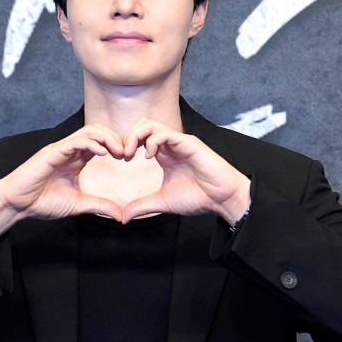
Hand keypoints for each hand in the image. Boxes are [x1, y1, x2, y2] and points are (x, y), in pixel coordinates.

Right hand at [0, 124, 124, 241]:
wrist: (18, 204)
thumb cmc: (42, 202)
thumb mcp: (78, 204)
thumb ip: (99, 206)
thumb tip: (120, 215)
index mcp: (76, 159)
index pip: (100, 143)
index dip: (116, 146)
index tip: (129, 157)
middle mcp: (70, 151)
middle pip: (97, 132)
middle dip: (115, 138)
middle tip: (127, 152)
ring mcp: (61, 149)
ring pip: (88, 131)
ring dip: (107, 138)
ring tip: (119, 150)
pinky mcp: (52, 152)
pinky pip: (75, 141)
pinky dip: (91, 143)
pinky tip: (102, 153)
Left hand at [121, 118, 250, 223]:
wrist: (221, 199)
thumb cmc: (198, 198)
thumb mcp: (162, 202)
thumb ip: (142, 206)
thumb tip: (123, 217)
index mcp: (164, 154)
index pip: (140, 137)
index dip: (126, 145)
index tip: (120, 160)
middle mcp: (170, 145)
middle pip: (143, 124)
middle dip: (128, 136)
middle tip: (123, 155)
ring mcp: (179, 142)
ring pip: (151, 124)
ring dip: (136, 136)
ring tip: (131, 153)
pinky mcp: (188, 143)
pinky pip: (165, 132)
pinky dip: (152, 141)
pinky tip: (149, 157)